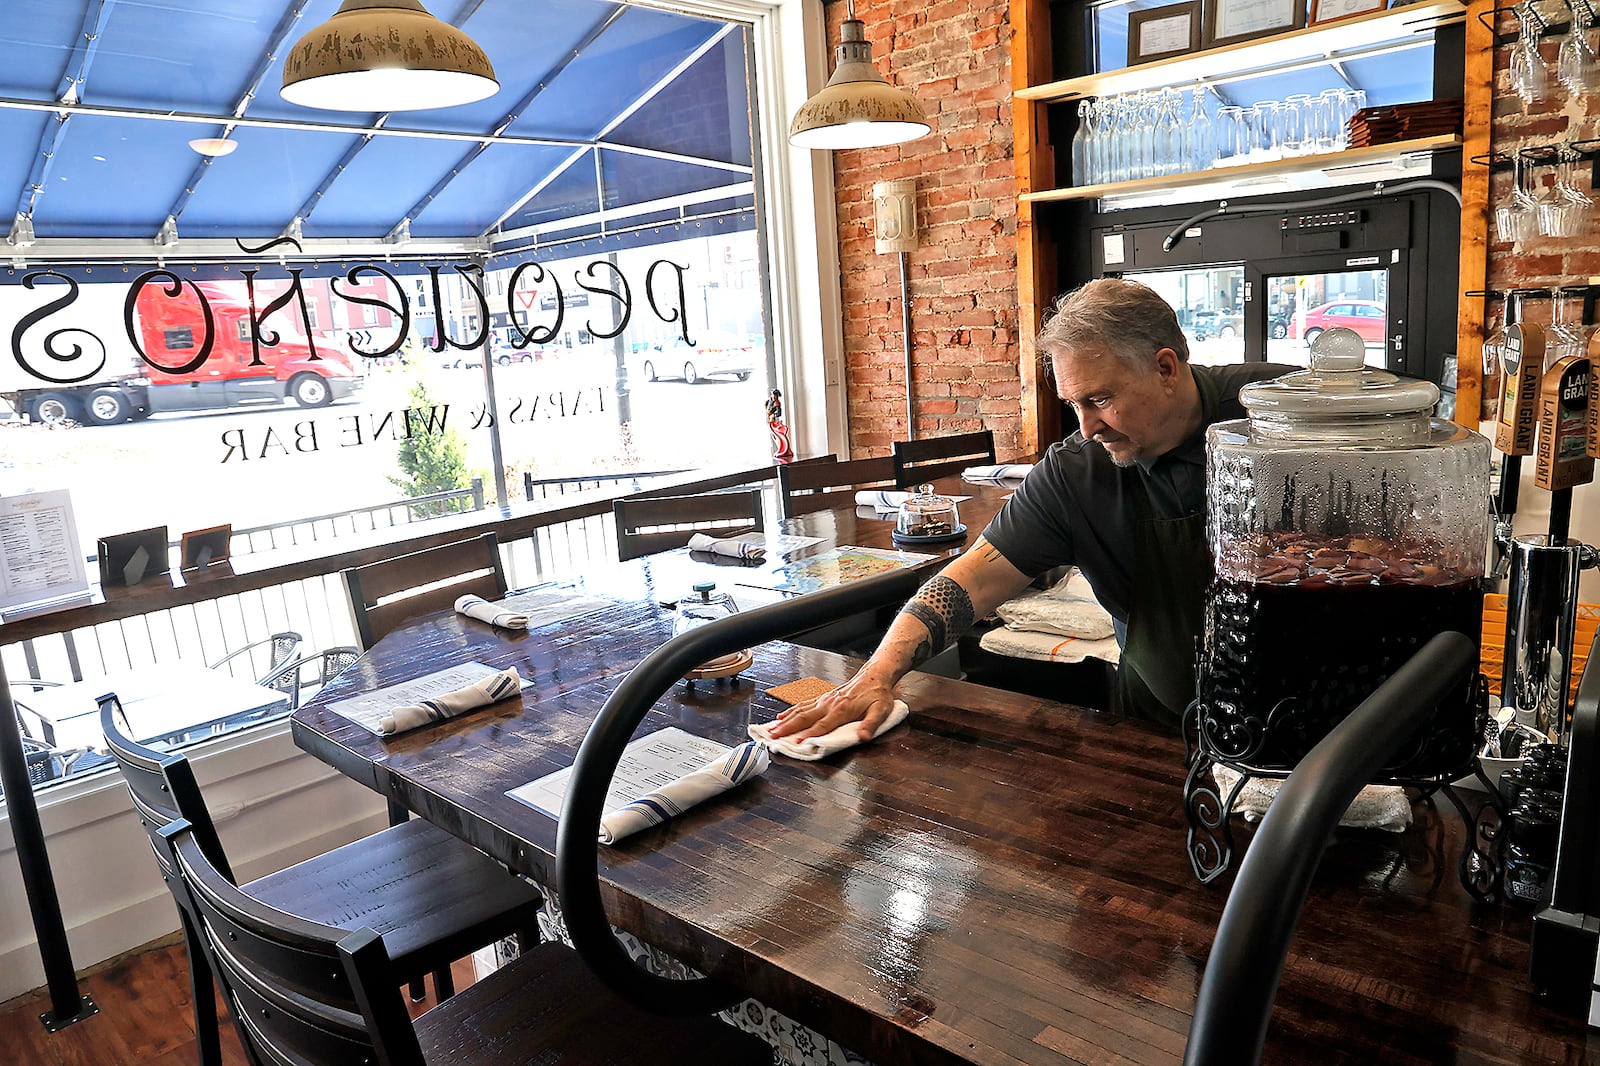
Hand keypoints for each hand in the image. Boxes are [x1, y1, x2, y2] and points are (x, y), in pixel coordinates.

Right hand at [765, 669, 897, 743]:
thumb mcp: (881, 710)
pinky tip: (781, 717)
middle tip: (772, 737)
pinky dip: (790, 711)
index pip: (822, 725)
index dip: (809, 734)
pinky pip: (803, 705)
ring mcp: (824, 701)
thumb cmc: (878, 695)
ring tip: (771, 729)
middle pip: (804, 717)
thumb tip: (864, 737)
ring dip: (785, 721)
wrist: (874, 677)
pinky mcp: (822, 699)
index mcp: (842, 709)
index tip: (796, 742)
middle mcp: (829, 704)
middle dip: (787, 728)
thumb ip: (871, 724)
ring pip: (800, 711)